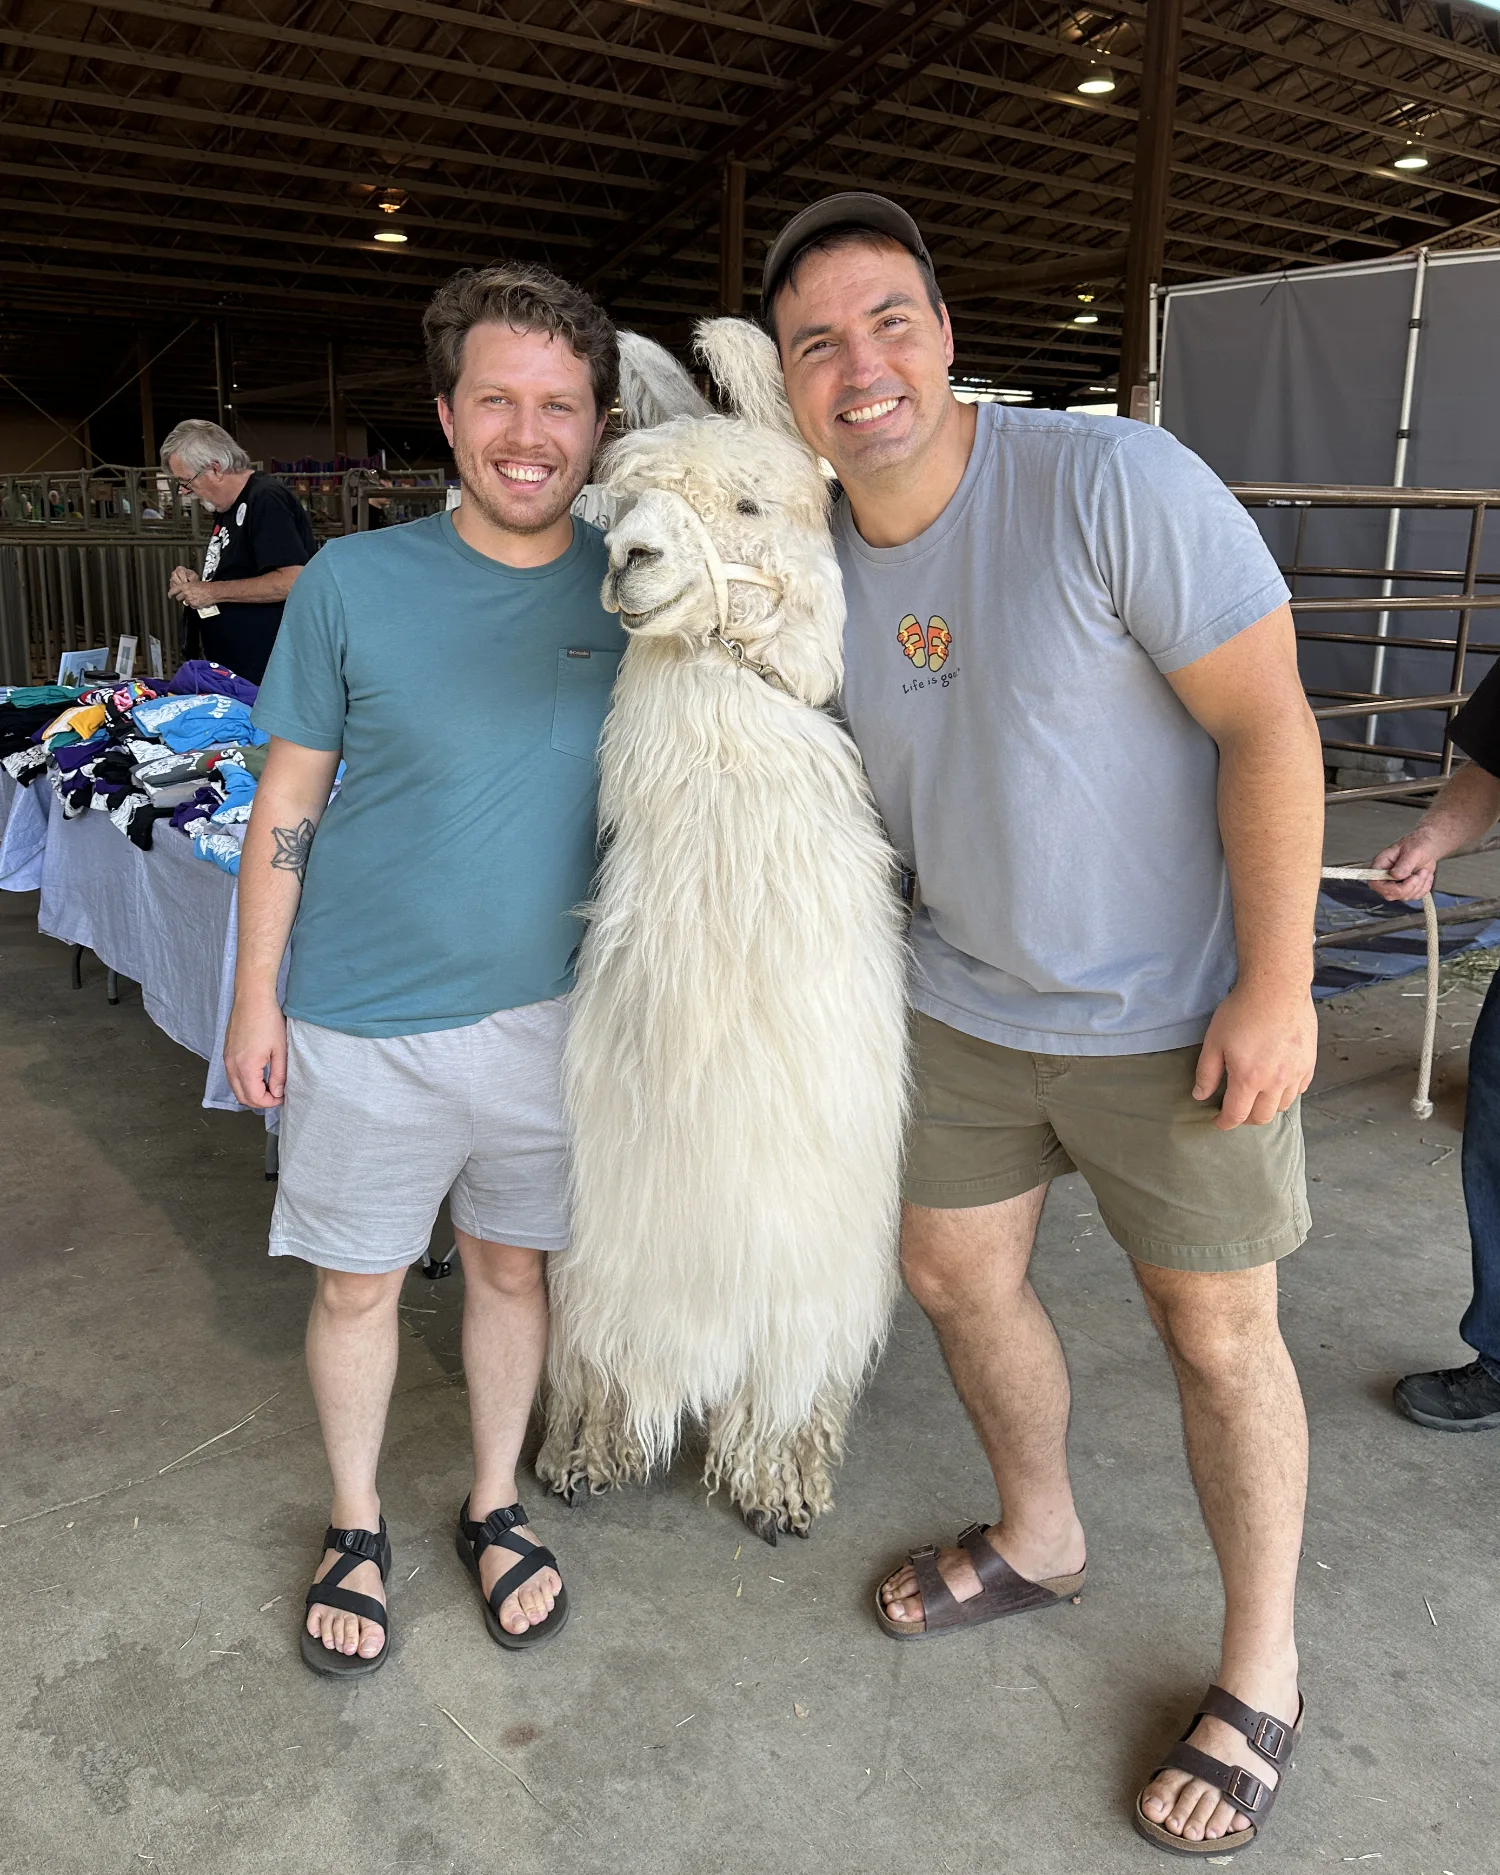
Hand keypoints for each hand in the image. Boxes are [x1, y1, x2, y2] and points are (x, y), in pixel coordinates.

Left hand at [168, 566, 209, 606]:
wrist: (213, 592)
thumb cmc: (205, 586)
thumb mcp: (194, 583)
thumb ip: (187, 588)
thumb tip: (184, 591)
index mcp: (184, 586)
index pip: (173, 590)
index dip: (170, 594)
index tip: (169, 596)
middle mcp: (185, 593)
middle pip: (178, 598)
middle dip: (181, 598)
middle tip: (186, 596)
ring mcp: (189, 600)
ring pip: (185, 602)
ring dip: (189, 601)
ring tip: (195, 597)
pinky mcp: (194, 605)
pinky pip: (192, 606)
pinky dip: (194, 604)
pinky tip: (199, 600)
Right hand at [225, 992, 286, 1109]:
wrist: (252, 998)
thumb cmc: (267, 1020)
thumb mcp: (280, 1050)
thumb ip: (279, 1075)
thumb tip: (277, 1093)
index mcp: (245, 1067)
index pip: (255, 1098)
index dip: (271, 1102)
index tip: (283, 1097)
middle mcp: (231, 1066)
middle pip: (242, 1098)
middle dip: (260, 1101)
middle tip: (277, 1095)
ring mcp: (226, 1059)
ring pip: (235, 1088)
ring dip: (251, 1092)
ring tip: (269, 1086)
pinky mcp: (226, 1053)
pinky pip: (232, 1076)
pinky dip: (244, 1082)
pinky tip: (258, 1075)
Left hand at [1193, 980, 1316, 1129]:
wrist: (1277, 988)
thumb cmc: (1242, 1011)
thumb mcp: (1214, 1041)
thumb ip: (1207, 1072)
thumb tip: (1200, 1095)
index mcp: (1249, 1079)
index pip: (1237, 1115)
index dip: (1224, 1123)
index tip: (1218, 1122)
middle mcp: (1276, 1082)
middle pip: (1262, 1117)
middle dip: (1246, 1119)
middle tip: (1236, 1111)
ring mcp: (1296, 1073)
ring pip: (1283, 1106)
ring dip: (1268, 1107)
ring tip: (1257, 1098)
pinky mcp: (1309, 1062)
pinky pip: (1300, 1089)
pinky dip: (1287, 1093)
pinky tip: (1278, 1083)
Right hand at [1369, 830, 1440, 901]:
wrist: (1426, 848)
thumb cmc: (1416, 845)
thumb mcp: (1412, 851)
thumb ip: (1404, 864)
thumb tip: (1395, 875)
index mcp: (1380, 865)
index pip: (1375, 883)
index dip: (1389, 887)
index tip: (1406, 878)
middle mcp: (1384, 878)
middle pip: (1390, 894)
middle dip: (1410, 886)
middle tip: (1421, 872)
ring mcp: (1394, 886)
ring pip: (1405, 896)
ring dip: (1420, 884)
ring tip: (1424, 871)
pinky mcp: (1405, 890)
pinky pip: (1415, 896)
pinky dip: (1424, 887)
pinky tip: (1425, 876)